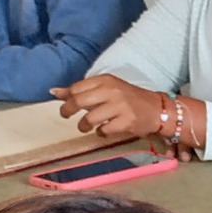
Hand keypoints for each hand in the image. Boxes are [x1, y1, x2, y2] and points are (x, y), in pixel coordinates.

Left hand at [54, 74, 185, 148]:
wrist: (157, 109)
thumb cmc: (129, 98)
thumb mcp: (107, 89)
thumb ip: (82, 90)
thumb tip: (54, 92)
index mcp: (106, 80)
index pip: (77, 87)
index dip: (66, 97)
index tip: (64, 104)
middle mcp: (112, 91)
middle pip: (79, 101)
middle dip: (68, 111)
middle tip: (66, 116)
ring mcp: (120, 106)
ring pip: (90, 118)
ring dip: (83, 126)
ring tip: (84, 127)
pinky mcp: (126, 121)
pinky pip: (104, 130)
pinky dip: (100, 133)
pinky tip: (103, 131)